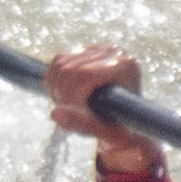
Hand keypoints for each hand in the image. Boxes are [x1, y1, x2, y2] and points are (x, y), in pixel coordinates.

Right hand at [45, 45, 161, 174]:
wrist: (126, 123)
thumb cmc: (120, 131)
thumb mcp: (103, 132)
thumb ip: (80, 124)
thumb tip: (54, 113)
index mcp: (125, 65)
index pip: (83, 75)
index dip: (71, 97)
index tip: (73, 115)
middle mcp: (114, 52)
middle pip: (68, 69)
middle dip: (63, 95)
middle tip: (70, 113)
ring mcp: (100, 49)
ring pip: (60, 64)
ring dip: (57, 90)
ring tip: (70, 107)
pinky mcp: (87, 50)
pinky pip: (58, 61)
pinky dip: (54, 82)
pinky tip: (66, 96)